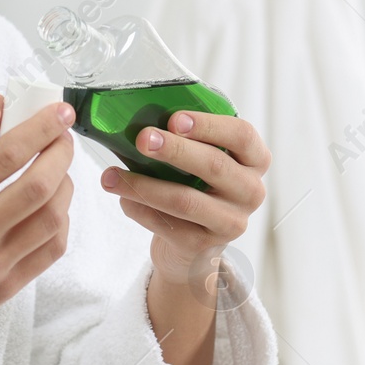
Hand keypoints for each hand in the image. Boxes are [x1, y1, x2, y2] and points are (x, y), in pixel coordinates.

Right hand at [0, 94, 76, 354]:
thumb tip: (0, 105)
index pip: (6, 155)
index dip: (40, 128)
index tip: (60, 112)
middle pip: (38, 186)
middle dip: (62, 154)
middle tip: (63, 139)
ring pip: (52, 219)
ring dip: (66, 187)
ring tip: (59, 173)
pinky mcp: (5, 289)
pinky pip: (51, 251)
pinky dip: (61, 223)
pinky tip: (53, 209)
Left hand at [100, 111, 270, 291]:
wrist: (193, 245)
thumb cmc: (195, 187)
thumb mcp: (200, 161)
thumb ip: (186, 141)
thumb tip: (141, 120)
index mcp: (254, 160)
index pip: (242, 136)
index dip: (209, 126)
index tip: (174, 118)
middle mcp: (251, 192)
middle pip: (214, 166)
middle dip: (175, 150)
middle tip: (142, 139)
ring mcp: (231, 222)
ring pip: (185, 200)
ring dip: (144, 186)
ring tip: (111, 176)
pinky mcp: (205, 246)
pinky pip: (167, 225)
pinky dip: (140, 210)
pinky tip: (122, 199)